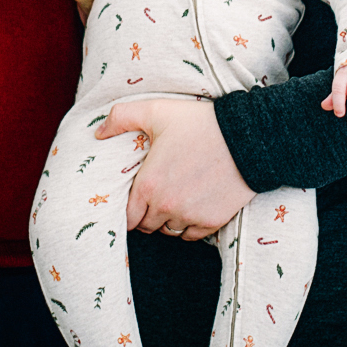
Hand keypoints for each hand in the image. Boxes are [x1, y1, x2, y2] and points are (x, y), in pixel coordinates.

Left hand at [96, 99, 253, 240]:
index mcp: (149, 185)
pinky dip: (190, 225)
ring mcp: (190, 216)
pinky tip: (193, 206)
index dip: (129, 209)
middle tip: (157, 196)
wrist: (248, 137)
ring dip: (169, 220)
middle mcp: (166, 206)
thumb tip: (98, 133)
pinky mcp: (212, 221)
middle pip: (147, 226)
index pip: (128, 216)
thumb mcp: (157, 111)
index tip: (138, 197)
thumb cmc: (201, 123)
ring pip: (169, 231)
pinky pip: (192, 236)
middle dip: (148, 214)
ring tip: (175, 199)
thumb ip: (121, 117)